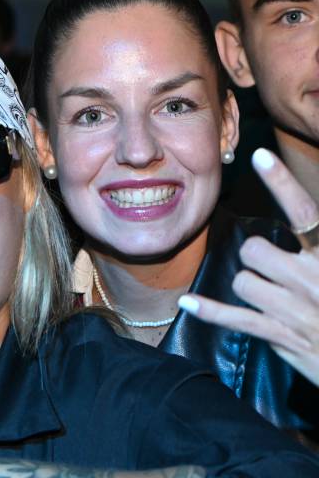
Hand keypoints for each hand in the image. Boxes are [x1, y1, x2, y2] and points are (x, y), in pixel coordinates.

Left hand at [178, 148, 318, 385]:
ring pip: (243, 281)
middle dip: (256, 259)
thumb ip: (314, 242)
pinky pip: (235, 317)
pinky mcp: (282, 335)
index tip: (259, 157)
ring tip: (276, 302)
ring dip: (251, 289)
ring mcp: (296, 309)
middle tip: (275, 273)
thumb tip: (303, 219)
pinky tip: (187, 303)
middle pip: (254, 250)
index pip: (304, 213)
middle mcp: (313, 279)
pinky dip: (210, 311)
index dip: (282, 184)